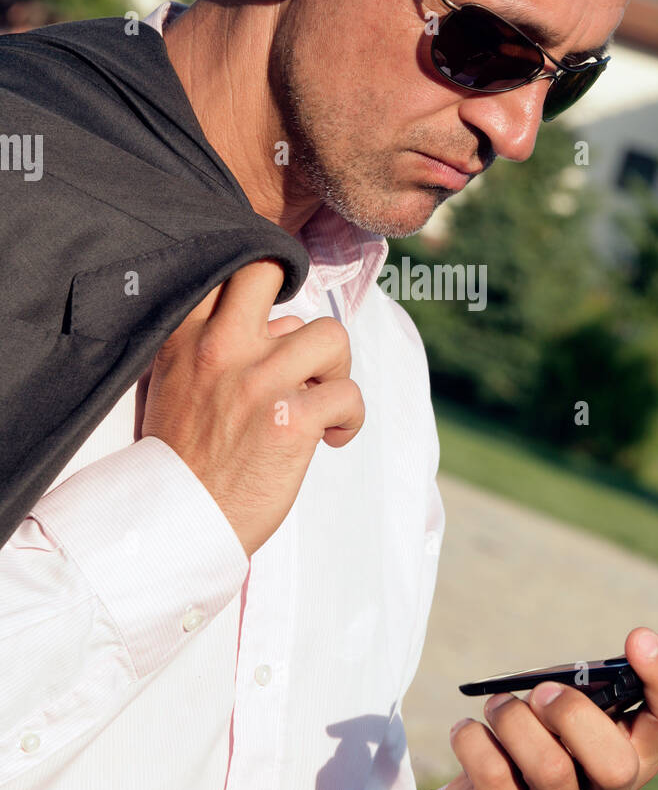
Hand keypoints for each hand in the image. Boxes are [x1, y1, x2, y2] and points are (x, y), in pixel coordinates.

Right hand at [141, 259, 364, 555]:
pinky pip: (350, 395)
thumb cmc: (183, 457)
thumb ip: (215, 343)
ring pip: (332, 336)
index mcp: (186, 336)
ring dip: (336, 371)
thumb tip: (279, 323)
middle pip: (272, 269)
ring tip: (322, 401)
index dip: (258, 277)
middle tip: (301, 348)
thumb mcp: (175, 382)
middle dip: (298, 300)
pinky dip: (350, 419)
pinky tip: (330, 439)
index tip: (270, 309)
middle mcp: (221, 347)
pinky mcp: (293, 421)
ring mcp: (259, 381)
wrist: (176, 523)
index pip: (227, 266)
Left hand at [420, 629, 657, 789]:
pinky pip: (492, 776)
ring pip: (548, 768)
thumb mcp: (588, 708)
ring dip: (514, 720)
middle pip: (613, 764)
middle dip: (574, 715)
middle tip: (542, 692)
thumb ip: (625, 676)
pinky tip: (469, 729)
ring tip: (498, 706)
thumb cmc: (549, 742)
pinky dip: (473, 739)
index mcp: (637, 752)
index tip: (637, 636)